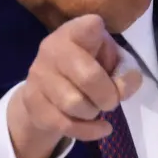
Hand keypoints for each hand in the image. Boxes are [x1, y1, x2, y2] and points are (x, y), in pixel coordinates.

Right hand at [7, 14, 143, 157]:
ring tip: (94, 109)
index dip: (98, 36)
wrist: (47, 92)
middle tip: (111, 101)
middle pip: (89, 77)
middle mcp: (52, 49)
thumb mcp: (111, 62)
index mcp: (74, 33)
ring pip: (75, 104)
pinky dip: (89, 131)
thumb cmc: (87, 67)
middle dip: (108, 95)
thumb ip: (125, 72)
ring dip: (93, 113)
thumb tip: (122, 89)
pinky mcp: (32, 102)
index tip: (102, 43)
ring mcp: (38, 76)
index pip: (89, 26)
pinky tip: (99, 128)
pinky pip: (65, 124)